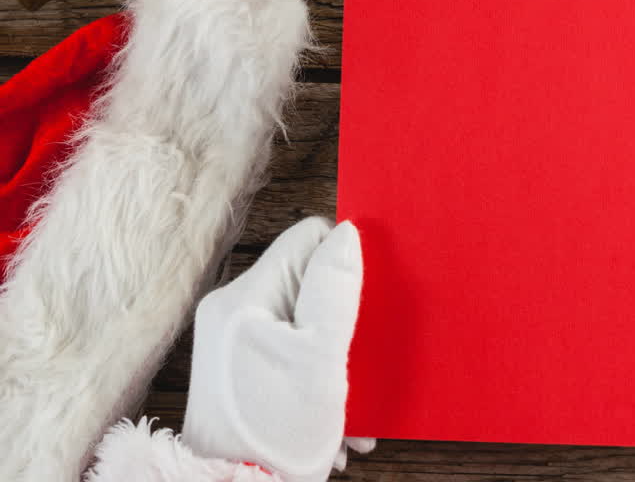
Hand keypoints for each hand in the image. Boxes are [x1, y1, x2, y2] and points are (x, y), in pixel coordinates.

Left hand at [182, 217, 372, 480]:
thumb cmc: (276, 436)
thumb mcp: (321, 358)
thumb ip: (336, 287)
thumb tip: (348, 232)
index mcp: (244, 297)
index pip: (308, 238)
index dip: (347, 262)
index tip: (367, 303)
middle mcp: (232, 312)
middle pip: (309, 280)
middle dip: (346, 318)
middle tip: (361, 361)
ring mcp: (234, 343)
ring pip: (307, 320)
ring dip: (339, 356)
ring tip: (349, 402)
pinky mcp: (242, 371)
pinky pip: (294, 352)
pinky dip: (319, 379)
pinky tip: (335, 418)